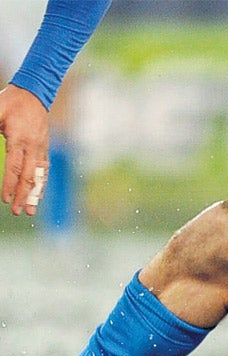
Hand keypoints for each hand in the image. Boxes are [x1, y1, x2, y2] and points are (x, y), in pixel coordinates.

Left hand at [0, 85, 49, 215]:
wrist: (34, 93)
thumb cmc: (10, 101)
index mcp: (20, 140)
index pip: (14, 167)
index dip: (10, 184)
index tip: (5, 199)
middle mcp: (33, 147)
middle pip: (29, 177)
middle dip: (23, 196)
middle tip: (18, 212)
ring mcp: (41, 149)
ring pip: (39, 176)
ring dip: (35, 195)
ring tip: (31, 211)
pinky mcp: (44, 148)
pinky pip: (44, 170)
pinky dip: (42, 184)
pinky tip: (39, 195)